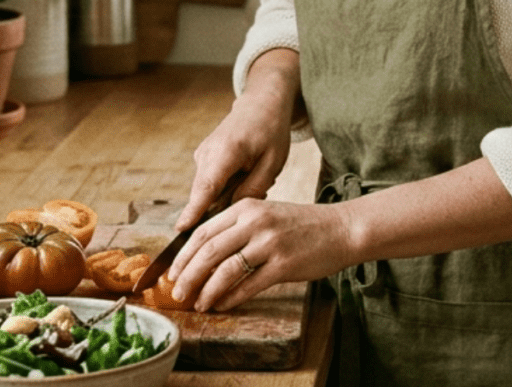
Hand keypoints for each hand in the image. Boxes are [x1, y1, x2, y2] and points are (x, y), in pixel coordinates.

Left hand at [166, 197, 352, 311]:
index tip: (172, 273)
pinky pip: (248, 285)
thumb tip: (203, 254)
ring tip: (198, 303)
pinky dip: (231, 298)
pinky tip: (222, 305)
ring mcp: (270, 243)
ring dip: (206, 290)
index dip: (183, 255)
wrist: (339, 228)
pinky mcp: (284, 265)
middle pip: (209, 250)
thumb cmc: (300, 225)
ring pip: (225, 269)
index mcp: (247, 206)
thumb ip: (238, 227)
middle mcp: (255, 221)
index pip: (204, 231)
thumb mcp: (266, 214)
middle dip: (188, 275)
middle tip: (177, 293)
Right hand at [174, 49, 301, 232]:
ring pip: (208, 189)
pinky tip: (244, 170)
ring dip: (228, 193)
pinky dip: (225, 185)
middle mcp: (208, 152)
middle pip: (205, 193)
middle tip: (256, 184)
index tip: (180, 229)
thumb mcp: (273, 163)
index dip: (194, 210)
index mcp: (227, 151)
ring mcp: (202, 154)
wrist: (260, 104)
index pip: (208, 187)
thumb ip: (253, 189)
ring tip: (253, 172)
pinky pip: (210, 182)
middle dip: (224, 204)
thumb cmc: (270, 131)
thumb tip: (231, 212)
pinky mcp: (203, 157)